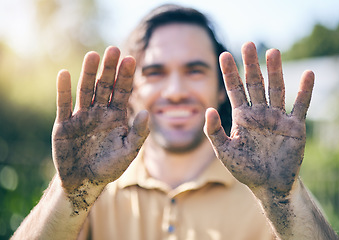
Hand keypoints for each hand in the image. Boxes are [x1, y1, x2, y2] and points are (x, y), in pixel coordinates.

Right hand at [52, 47, 148, 193]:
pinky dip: (63, 90)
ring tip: (93, 55)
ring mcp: (82, 116)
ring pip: (86, 90)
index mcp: (117, 117)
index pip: (123, 92)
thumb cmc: (109, 167)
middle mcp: (100, 112)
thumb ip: (138, 134)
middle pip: (105, 86)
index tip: (131, 59)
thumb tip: (147, 113)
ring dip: (88, 73)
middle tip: (113, 49)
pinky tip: (64, 73)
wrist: (84, 181)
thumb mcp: (128, 152)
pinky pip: (64, 104)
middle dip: (109, 69)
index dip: (126, 76)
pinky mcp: (64, 124)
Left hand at [204, 42, 313, 195]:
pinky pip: (301, 106)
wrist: (269, 185)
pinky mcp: (295, 126)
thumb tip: (208, 109)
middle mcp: (259, 112)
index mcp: (242, 116)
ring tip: (272, 51)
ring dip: (275, 71)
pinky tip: (308, 74)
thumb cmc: (245, 169)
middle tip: (248, 44)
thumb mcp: (224, 151)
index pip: (234, 89)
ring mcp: (277, 117)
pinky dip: (305, 91)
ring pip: (276, 89)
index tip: (223, 55)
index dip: (229, 72)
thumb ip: (214, 132)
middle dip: (251, 65)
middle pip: (254, 83)